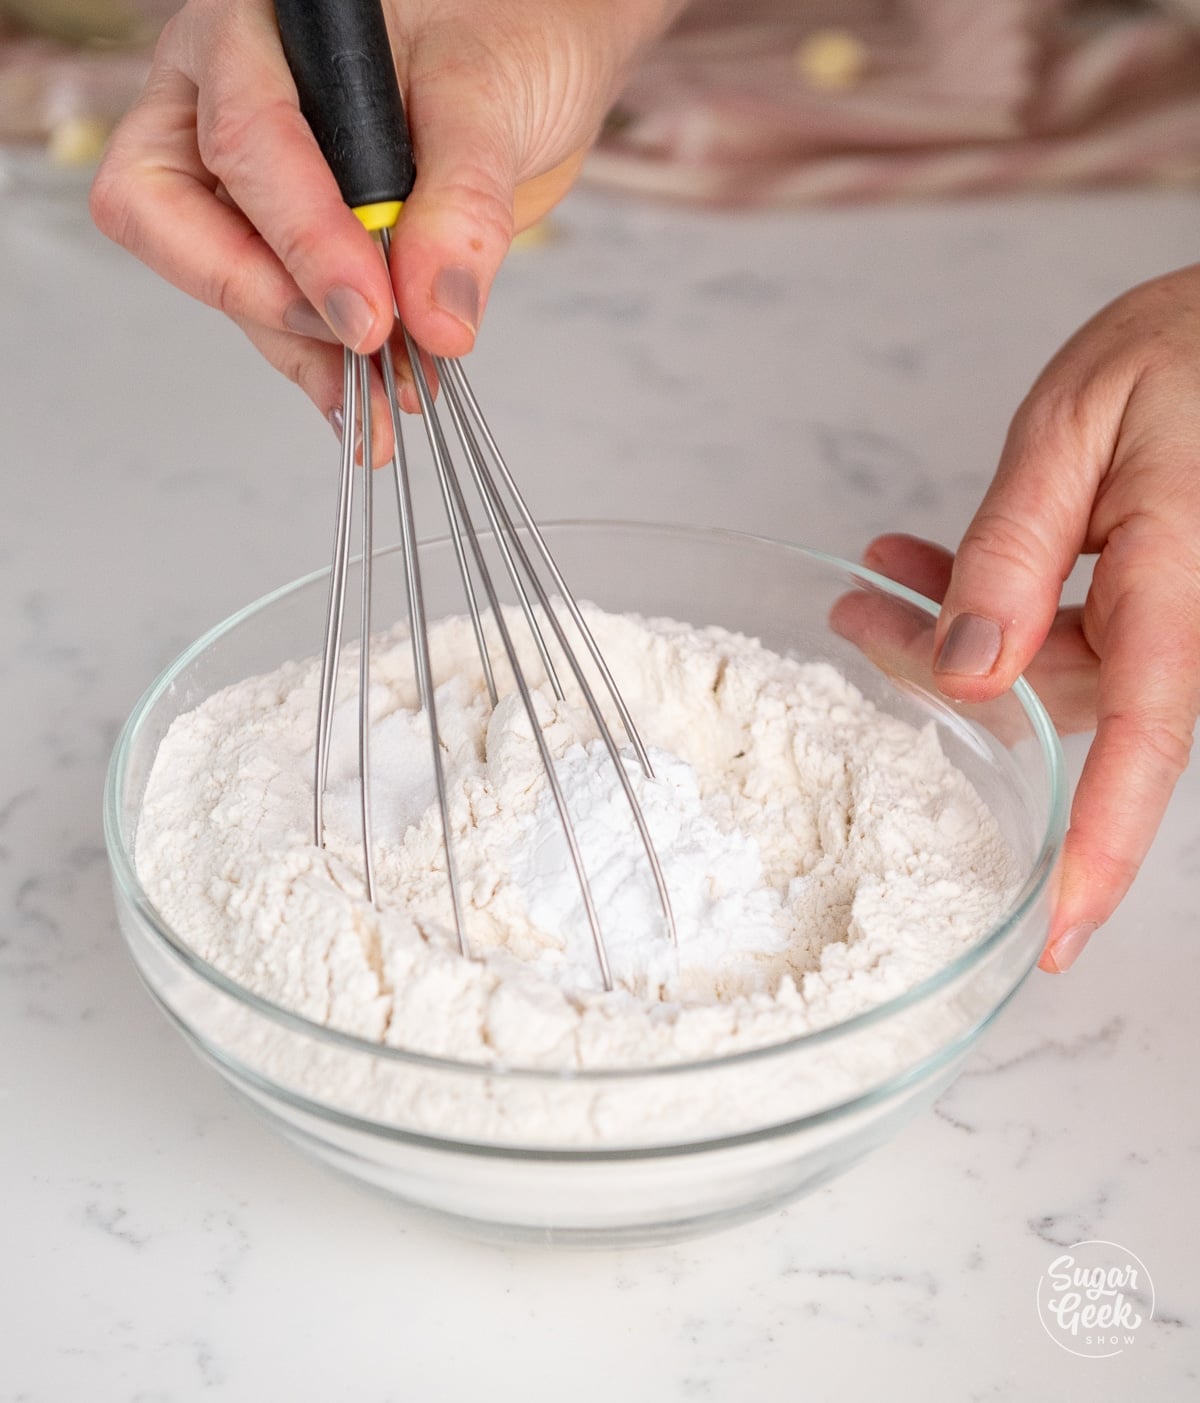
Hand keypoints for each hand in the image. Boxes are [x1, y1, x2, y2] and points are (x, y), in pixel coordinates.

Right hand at [90, 0, 679, 460]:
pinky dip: (325, 364)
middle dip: (263, 294)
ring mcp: (245, 176)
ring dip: (304, 350)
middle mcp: (224, 95)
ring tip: (388, 398)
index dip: (303, 241)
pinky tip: (375, 402)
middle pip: (170, 213)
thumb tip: (436, 319)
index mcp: (257, 30)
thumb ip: (462, 204)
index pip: (244, 139)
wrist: (533, 55)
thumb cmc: (502, 29)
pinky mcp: (284, 242)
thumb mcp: (490, 97)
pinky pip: (278, 313)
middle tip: (359, 344)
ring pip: (222, 278)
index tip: (371, 317)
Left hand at [864, 264, 1199, 972]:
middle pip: (1053, 706)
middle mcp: (1189, 626)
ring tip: (882, 575)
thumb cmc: (1188, 348)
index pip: (1142, 749)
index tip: (1053, 934)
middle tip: (856, 616)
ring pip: (1047, 672)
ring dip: (956, 631)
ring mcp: (1175, 619)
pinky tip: (934, 566)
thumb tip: (964, 670)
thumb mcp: (1079, 429)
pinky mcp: (1159, 602)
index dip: (1099, 852)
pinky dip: (997, 604)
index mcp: (1181, 594)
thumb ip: (1015, 550)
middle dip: (940, 676)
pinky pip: (1068, 633)